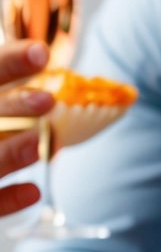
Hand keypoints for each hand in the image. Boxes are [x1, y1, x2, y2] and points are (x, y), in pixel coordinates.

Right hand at [0, 40, 54, 214]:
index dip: (11, 62)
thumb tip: (64, 80)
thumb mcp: (6, 110)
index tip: (42, 52)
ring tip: (43, 144)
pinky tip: (34, 191)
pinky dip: (6, 199)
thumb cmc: (0, 130)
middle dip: (13, 106)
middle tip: (48, 99)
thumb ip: (16, 101)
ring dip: (11, 153)